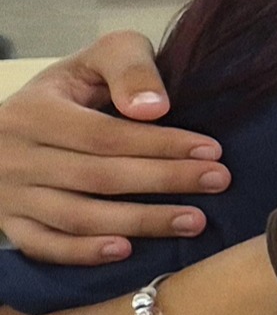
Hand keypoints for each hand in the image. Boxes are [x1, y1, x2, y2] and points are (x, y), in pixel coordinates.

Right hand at [0, 34, 230, 263]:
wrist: (9, 129)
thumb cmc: (67, 94)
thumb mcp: (92, 62)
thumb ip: (127, 68)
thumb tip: (153, 108)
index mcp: (35, 112)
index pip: (104, 135)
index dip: (160, 144)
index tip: (212, 150)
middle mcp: (15, 156)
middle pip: (98, 177)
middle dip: (164, 180)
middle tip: (218, 181)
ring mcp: (10, 194)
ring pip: (77, 216)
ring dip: (139, 222)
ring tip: (194, 221)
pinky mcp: (9, 223)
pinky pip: (43, 246)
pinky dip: (83, 252)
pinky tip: (126, 250)